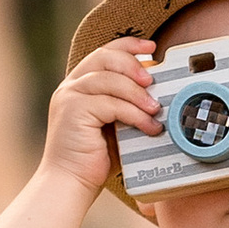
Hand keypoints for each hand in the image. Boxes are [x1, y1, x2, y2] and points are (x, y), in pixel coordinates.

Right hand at [42, 38, 157, 198]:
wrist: (70, 183)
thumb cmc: (93, 158)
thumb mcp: (115, 125)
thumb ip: (127, 106)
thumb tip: (159, 94)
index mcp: (79, 85)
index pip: (104, 52)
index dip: (128, 45)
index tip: (151, 48)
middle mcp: (71, 86)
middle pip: (104, 57)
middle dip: (133, 65)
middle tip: (153, 81)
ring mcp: (69, 97)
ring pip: (109, 80)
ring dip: (137, 93)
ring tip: (156, 109)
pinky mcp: (73, 111)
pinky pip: (111, 104)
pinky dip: (134, 114)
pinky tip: (149, 126)